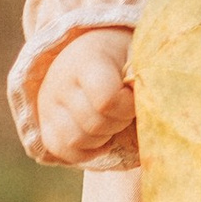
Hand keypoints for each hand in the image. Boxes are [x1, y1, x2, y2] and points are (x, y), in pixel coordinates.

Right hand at [35, 29, 136, 164]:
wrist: (89, 49)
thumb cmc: (122, 54)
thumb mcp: (137, 53)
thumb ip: (146, 75)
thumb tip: (156, 99)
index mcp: (87, 59)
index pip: (106, 99)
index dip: (127, 107)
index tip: (135, 97)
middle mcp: (60, 81)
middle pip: (94, 124)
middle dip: (118, 123)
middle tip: (126, 110)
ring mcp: (48, 103)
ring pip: (75, 140)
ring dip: (102, 138)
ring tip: (113, 122)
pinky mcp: (44, 122)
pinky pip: (60, 149)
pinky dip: (84, 151)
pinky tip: (101, 138)